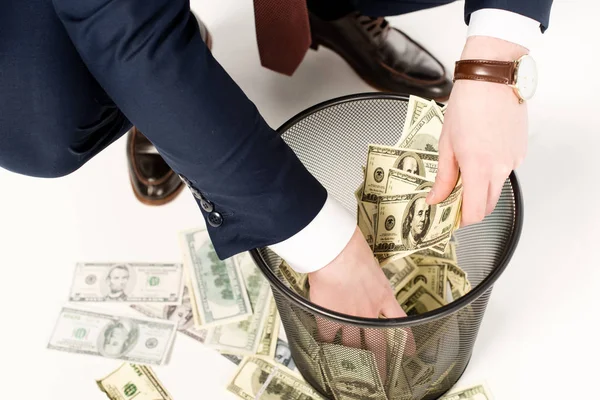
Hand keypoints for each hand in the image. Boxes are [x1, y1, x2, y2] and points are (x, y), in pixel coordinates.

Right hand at [308, 226, 414, 379]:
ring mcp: (349, 316)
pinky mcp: (329, 316)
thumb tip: (366, 273)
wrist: (336, 252)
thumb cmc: (352, 248)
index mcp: (383, 295)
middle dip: (380, 362)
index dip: (405, 339)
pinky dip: (326, 346)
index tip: (410, 350)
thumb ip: (371, 275)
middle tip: (383, 376)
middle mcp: (369, 311)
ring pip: (354, 346)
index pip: (400, 322)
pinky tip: (326, 354)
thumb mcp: (371, 262)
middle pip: (377, 343)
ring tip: (355, 374)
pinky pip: (328, 337)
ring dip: (354, 361)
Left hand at [426, 36, 528, 225]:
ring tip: (463, 173)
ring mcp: (513, 160)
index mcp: (477, 167)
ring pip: (496, 188)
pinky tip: (479, 155)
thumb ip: (443, 177)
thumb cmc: (466, 105)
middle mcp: (499, 167)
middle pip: (487, 205)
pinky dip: (491, 172)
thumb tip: (435, 199)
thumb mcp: (446, 144)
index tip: (449, 218)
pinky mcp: (520, 151)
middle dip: (470, 209)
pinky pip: (505, 171)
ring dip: (481, 189)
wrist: (491, 79)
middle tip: (452, 201)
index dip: (461, 221)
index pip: (475, 212)